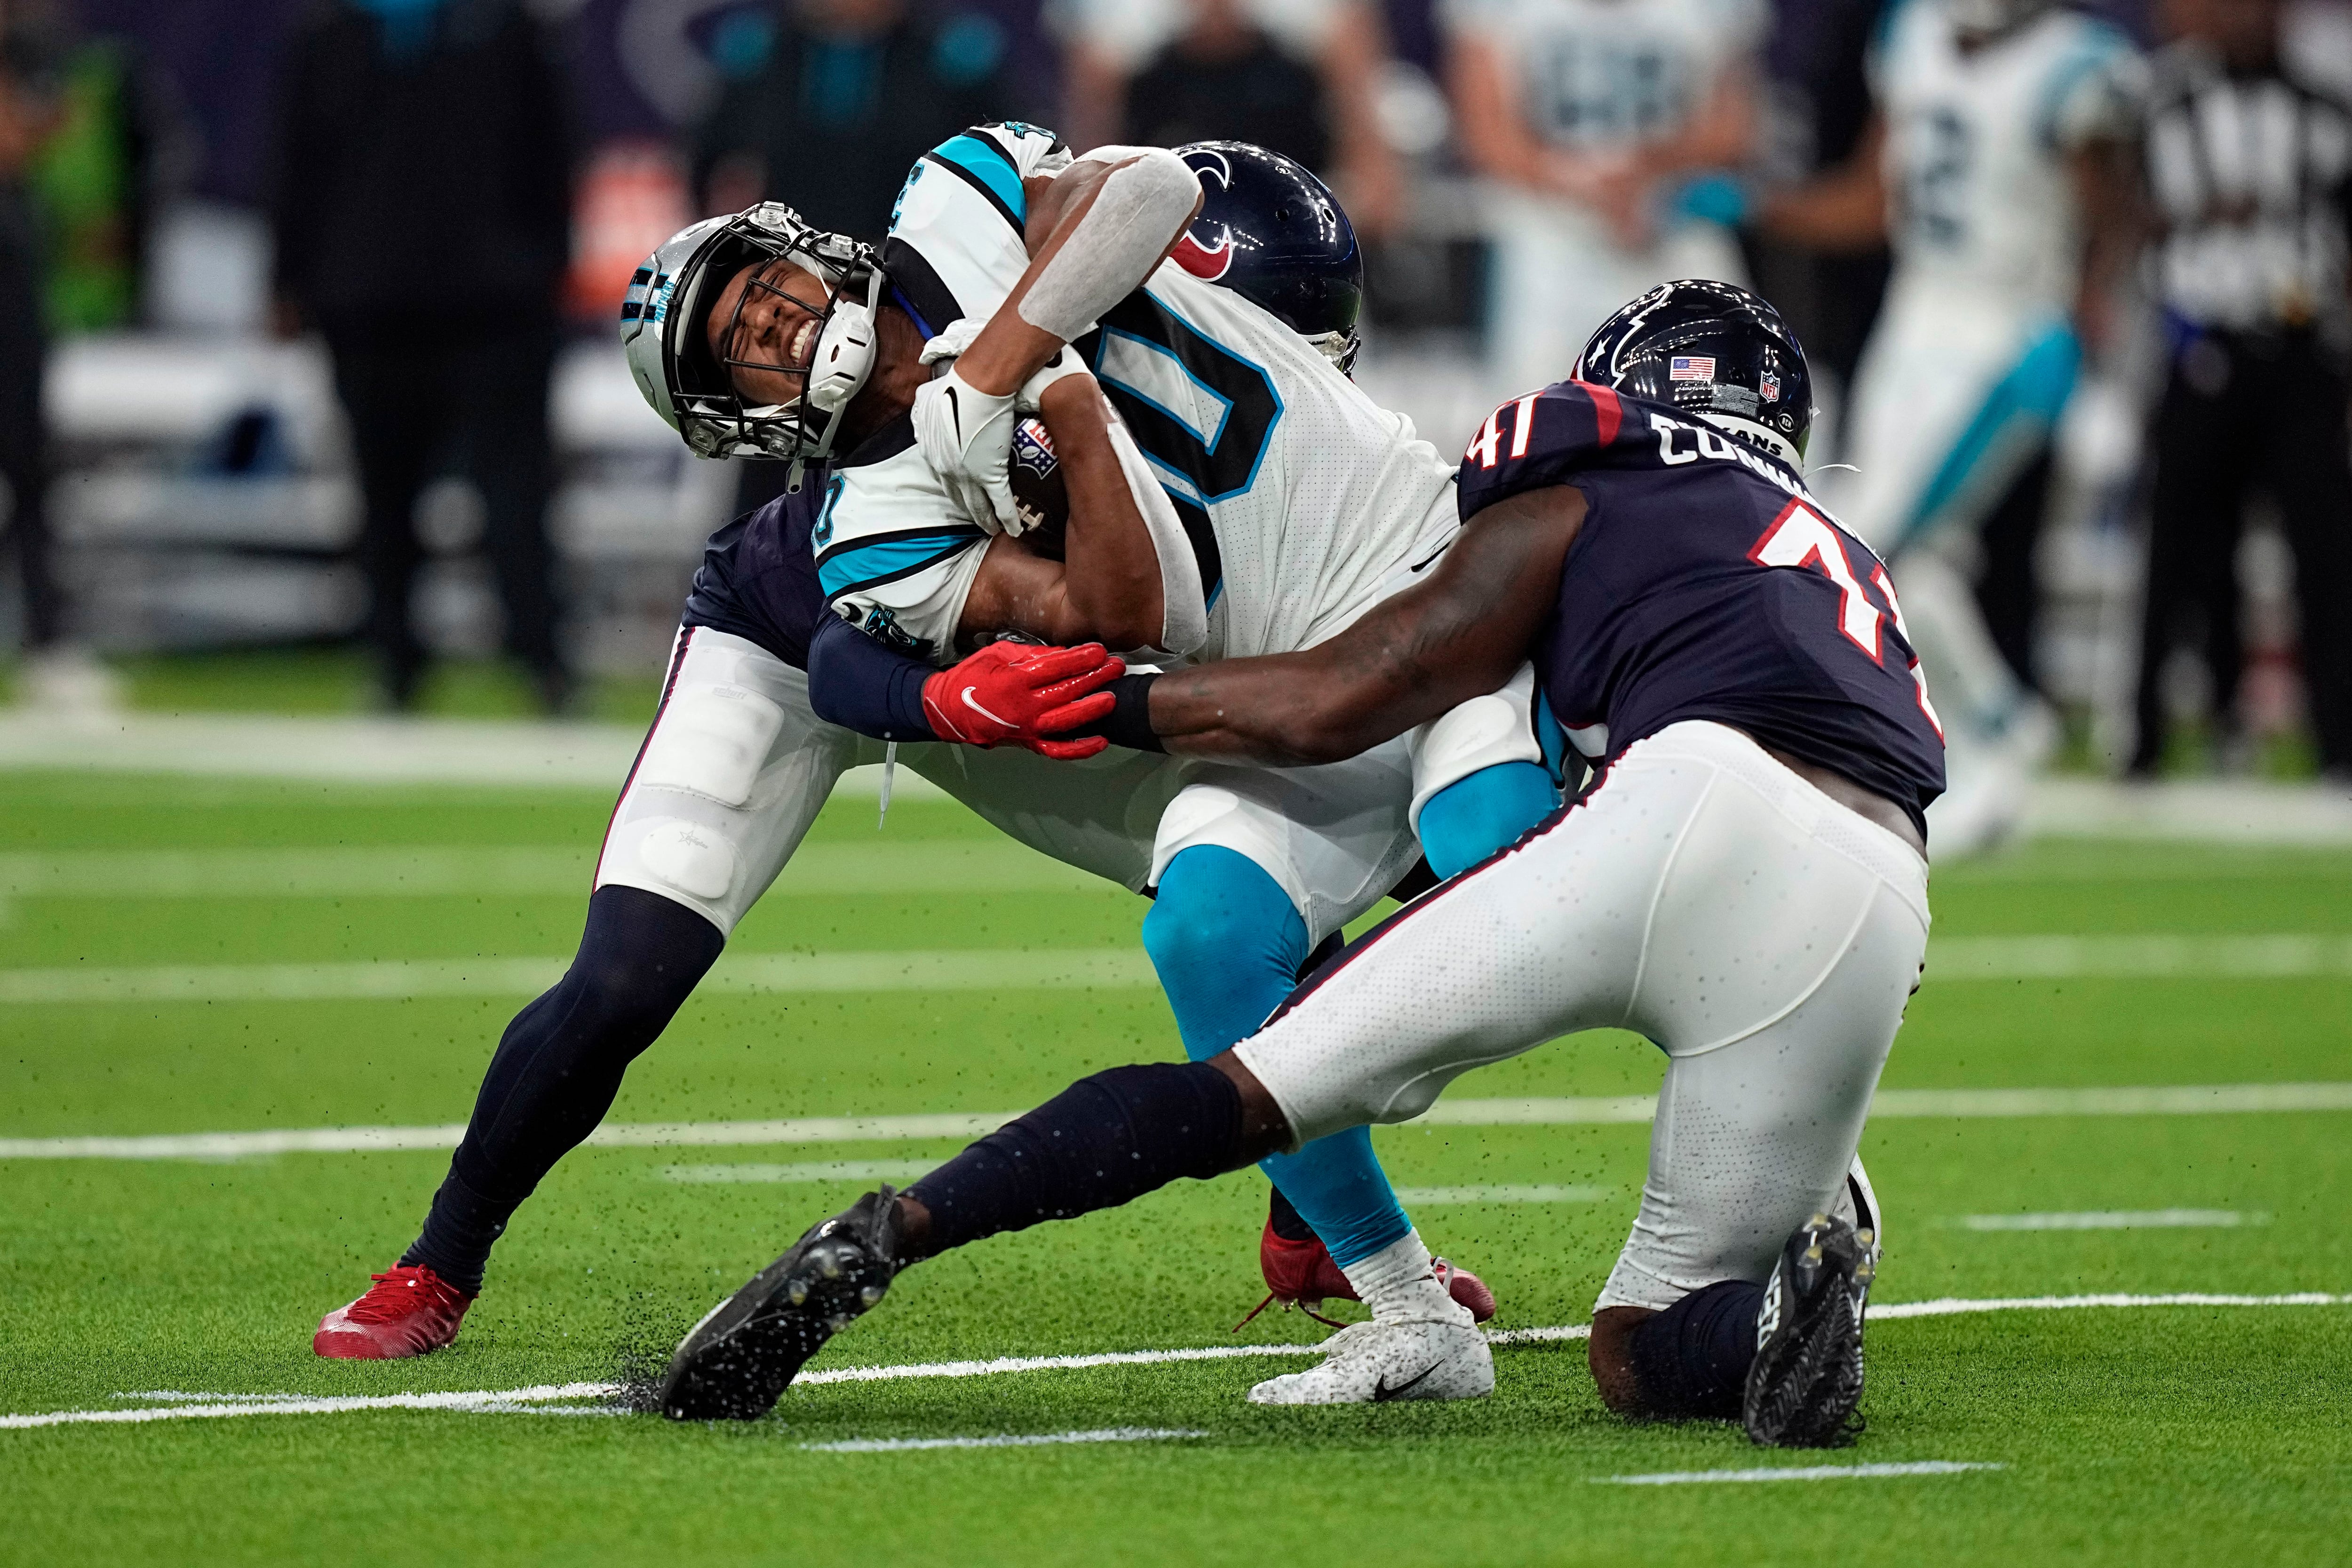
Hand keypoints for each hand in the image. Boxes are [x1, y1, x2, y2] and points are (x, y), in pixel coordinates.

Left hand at [914, 364, 1021, 533]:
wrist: (979, 386)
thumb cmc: (956, 385)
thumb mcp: (928, 398)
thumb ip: (925, 408)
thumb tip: (925, 406)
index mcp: (932, 451)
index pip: (941, 476)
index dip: (952, 486)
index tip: (960, 492)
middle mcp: (946, 468)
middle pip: (957, 496)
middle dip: (967, 510)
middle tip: (977, 519)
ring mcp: (968, 474)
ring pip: (978, 506)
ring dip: (987, 521)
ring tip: (994, 530)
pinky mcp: (991, 475)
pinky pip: (1001, 503)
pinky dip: (1008, 518)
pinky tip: (1015, 528)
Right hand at [922, 641, 1123, 757]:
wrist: (950, 709)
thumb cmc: (972, 678)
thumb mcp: (998, 653)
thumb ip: (1032, 654)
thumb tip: (1063, 653)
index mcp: (1014, 680)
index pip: (1055, 667)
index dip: (1081, 658)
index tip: (1099, 651)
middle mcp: (1023, 707)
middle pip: (1067, 692)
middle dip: (1095, 678)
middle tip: (1115, 667)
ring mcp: (1028, 728)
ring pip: (1067, 721)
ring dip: (1092, 709)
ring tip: (1112, 697)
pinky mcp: (1029, 743)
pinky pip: (1058, 750)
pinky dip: (1081, 749)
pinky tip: (1101, 740)